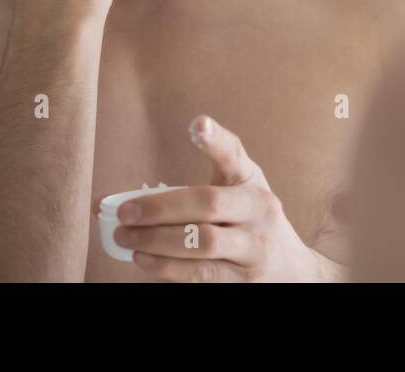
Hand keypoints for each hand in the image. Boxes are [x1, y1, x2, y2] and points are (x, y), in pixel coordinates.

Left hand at [115, 115, 340, 281]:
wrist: (289, 269)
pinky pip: (202, 272)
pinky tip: (143, 259)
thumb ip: (190, 187)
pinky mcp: (243, 279)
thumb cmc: (248, 221)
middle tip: (125, 212)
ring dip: (158, 240)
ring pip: (204, 241)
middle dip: (162, 207)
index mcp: (251, 180)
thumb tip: (115, 201)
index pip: (233, 155)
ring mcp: (254, 246)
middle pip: (209, 203)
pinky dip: (168, 266)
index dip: (215, 140)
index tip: (198, 124)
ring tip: (125, 237)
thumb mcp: (236, 191)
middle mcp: (259, 209)